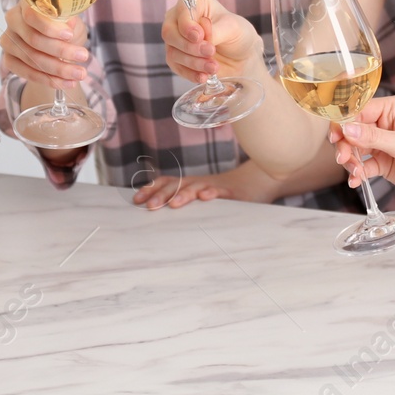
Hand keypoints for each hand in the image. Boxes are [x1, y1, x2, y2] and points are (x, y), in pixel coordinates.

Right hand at [1, 1, 89, 90]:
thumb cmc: (64, 26)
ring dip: (59, 69)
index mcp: (26, 3)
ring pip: (32, 58)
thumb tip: (69, 25)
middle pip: (33, 39)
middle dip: (61, 51)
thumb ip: (69, 22)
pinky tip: (66, 83)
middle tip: (84, 56)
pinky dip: (49, 80)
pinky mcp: (8, 59)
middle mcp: (13, 20)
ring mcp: (8, 40)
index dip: (49, 27)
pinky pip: (27, 73)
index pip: (31, 15)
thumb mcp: (71, 20)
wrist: (56, 44)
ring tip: (80, 73)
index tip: (69, 35)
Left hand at [132, 160, 283, 209]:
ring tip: (174, 204)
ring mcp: (216, 186)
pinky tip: (206, 197)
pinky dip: (214, 193)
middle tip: (150, 207)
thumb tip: (160, 214)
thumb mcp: (202, 196)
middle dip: (162, 195)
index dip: (152, 190)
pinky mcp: (233, 193)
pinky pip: (222, 192)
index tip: (137, 201)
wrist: (257, 181)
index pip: (167, 183)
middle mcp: (200, 183)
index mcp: (190, 184)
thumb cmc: (225, 193)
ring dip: (184, 195)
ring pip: (197, 188)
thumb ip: (186, 202)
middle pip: (177, 185)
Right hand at [161, 0, 261, 83]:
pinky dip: (190, 74)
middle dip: (190, 47)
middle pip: (170, 33)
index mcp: (194, 2)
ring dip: (193, 62)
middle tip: (211, 52)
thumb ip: (215, 31)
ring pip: (173, 52)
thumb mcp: (233, 28)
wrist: (241, 55)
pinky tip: (203, 77)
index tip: (199, 36)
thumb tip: (198, 36)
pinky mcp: (178, 58)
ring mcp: (176, 39)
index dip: (187, 26)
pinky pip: (176, 67)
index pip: (181, 12)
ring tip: (214, 67)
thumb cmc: (237, 34)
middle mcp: (179, 19)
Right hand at [329, 95, 394, 207]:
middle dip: (346, 144)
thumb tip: (346, 129)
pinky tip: (357, 181)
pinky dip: (357, 173)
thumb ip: (374, 138)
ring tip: (353, 171)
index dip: (344, 123)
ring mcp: (385, 145)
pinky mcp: (385, 163)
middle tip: (344, 158)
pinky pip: (364, 165)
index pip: (359, 110)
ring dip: (350, 160)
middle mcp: (386, 124)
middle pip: (353, 130)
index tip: (336, 137)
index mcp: (393, 109)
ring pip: (355, 148)